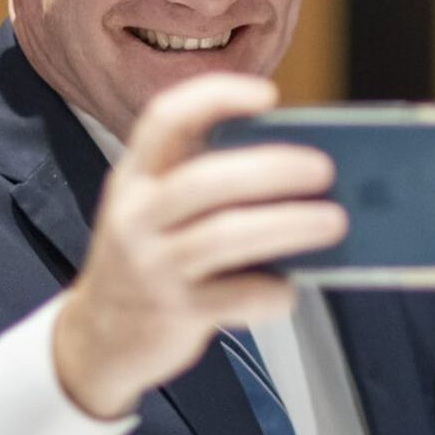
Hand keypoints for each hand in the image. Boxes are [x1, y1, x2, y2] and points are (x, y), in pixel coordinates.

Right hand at [53, 73, 344, 417]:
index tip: (267, 96)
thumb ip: (210, 184)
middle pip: (207, 180)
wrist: (99, 338)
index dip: (215, 98)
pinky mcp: (175, 312)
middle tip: (324, 169)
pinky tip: (288, 289)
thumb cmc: (150, 260)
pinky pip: (238, 296)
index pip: (165, 119)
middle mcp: (136, 215)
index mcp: (136, 176)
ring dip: (289, 225)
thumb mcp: (158, 211)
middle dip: (273, 169)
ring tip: (335, 221)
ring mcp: (152, 265)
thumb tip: (303, 168)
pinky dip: (274, 291)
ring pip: (225, 236)